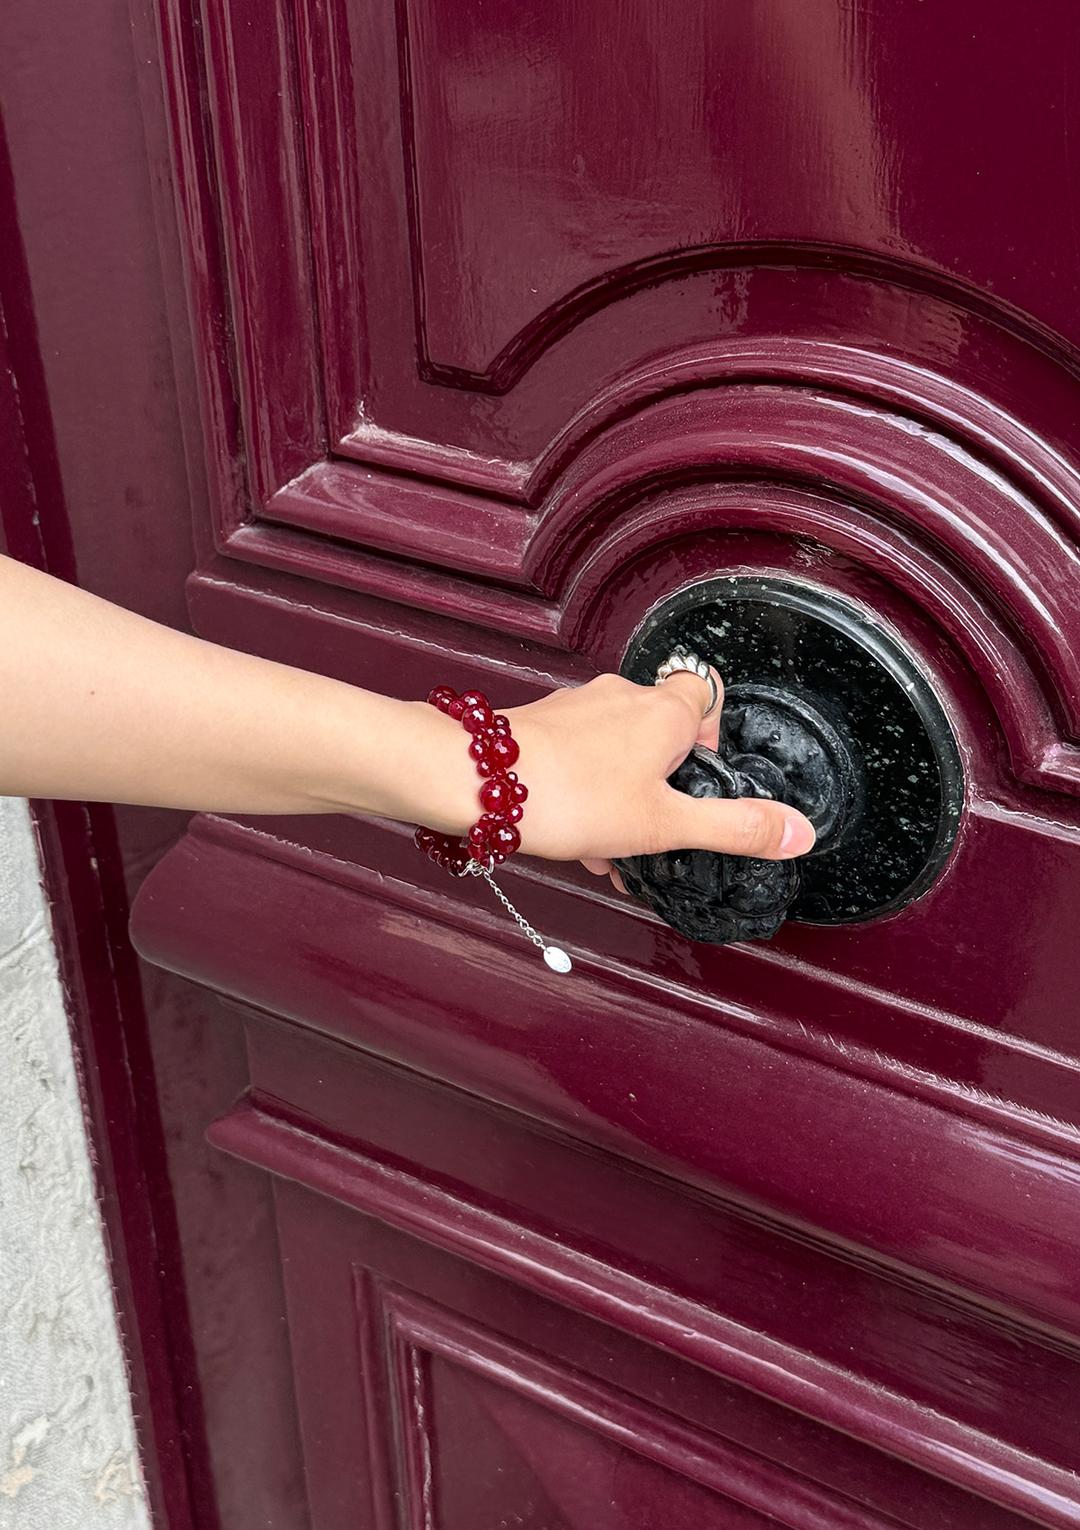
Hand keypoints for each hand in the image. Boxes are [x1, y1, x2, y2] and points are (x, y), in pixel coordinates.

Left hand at [503, 671, 814, 890]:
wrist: (472, 782)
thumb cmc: (567, 795)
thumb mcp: (666, 825)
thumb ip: (734, 828)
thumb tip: (798, 831)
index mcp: (664, 711)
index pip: (709, 693)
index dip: (713, 736)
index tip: (703, 779)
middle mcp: (622, 698)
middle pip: (662, 729)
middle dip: (662, 784)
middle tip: (655, 828)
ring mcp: (578, 708)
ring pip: (617, 749)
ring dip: (622, 795)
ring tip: (609, 847)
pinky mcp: (541, 726)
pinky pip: (579, 755)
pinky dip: (586, 791)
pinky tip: (574, 837)